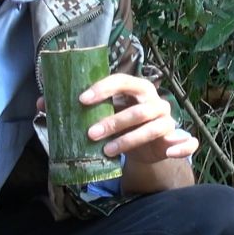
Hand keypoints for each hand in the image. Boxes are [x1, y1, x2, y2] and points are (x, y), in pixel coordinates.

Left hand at [77, 72, 198, 166]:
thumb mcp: (107, 114)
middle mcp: (156, 103)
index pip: (123, 81)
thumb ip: (84, 108)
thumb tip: (46, 104)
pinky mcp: (177, 140)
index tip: (82, 100)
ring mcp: (168, 121)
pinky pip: (187, 142)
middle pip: (138, 110)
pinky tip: (169, 153)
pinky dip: (181, 147)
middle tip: (90, 134)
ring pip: (153, 129)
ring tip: (106, 151)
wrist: (145, 147)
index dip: (103, 88)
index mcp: (139, 89)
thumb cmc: (123, 125)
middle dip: (113, 122)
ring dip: (128, 140)